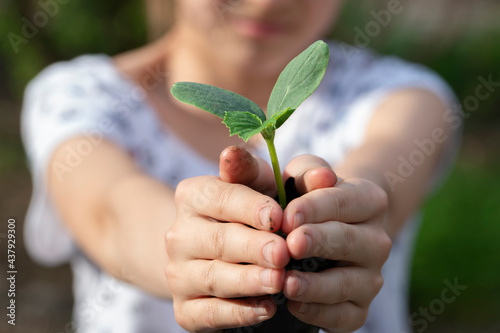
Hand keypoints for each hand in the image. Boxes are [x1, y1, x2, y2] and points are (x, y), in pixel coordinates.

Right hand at [165, 146, 288, 331]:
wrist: (219, 255)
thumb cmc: (254, 213)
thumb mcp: (268, 188)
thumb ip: (294, 178)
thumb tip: (324, 176)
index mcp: (194, 195)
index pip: (221, 197)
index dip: (250, 207)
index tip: (278, 216)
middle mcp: (180, 233)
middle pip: (218, 240)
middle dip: (252, 247)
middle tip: (283, 254)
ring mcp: (178, 272)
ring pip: (213, 277)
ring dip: (247, 281)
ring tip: (279, 281)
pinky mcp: (185, 308)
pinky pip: (207, 313)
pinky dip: (237, 313)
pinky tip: (267, 309)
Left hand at [281, 155, 391, 331]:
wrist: (328, 229)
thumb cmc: (309, 197)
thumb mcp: (304, 175)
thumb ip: (306, 170)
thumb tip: (319, 175)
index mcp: (369, 200)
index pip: (344, 201)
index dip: (315, 208)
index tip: (288, 215)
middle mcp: (377, 240)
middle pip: (348, 241)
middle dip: (319, 243)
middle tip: (291, 245)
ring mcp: (371, 276)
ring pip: (348, 283)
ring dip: (316, 285)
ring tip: (287, 282)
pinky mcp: (360, 306)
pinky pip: (344, 316)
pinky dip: (320, 314)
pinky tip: (293, 306)